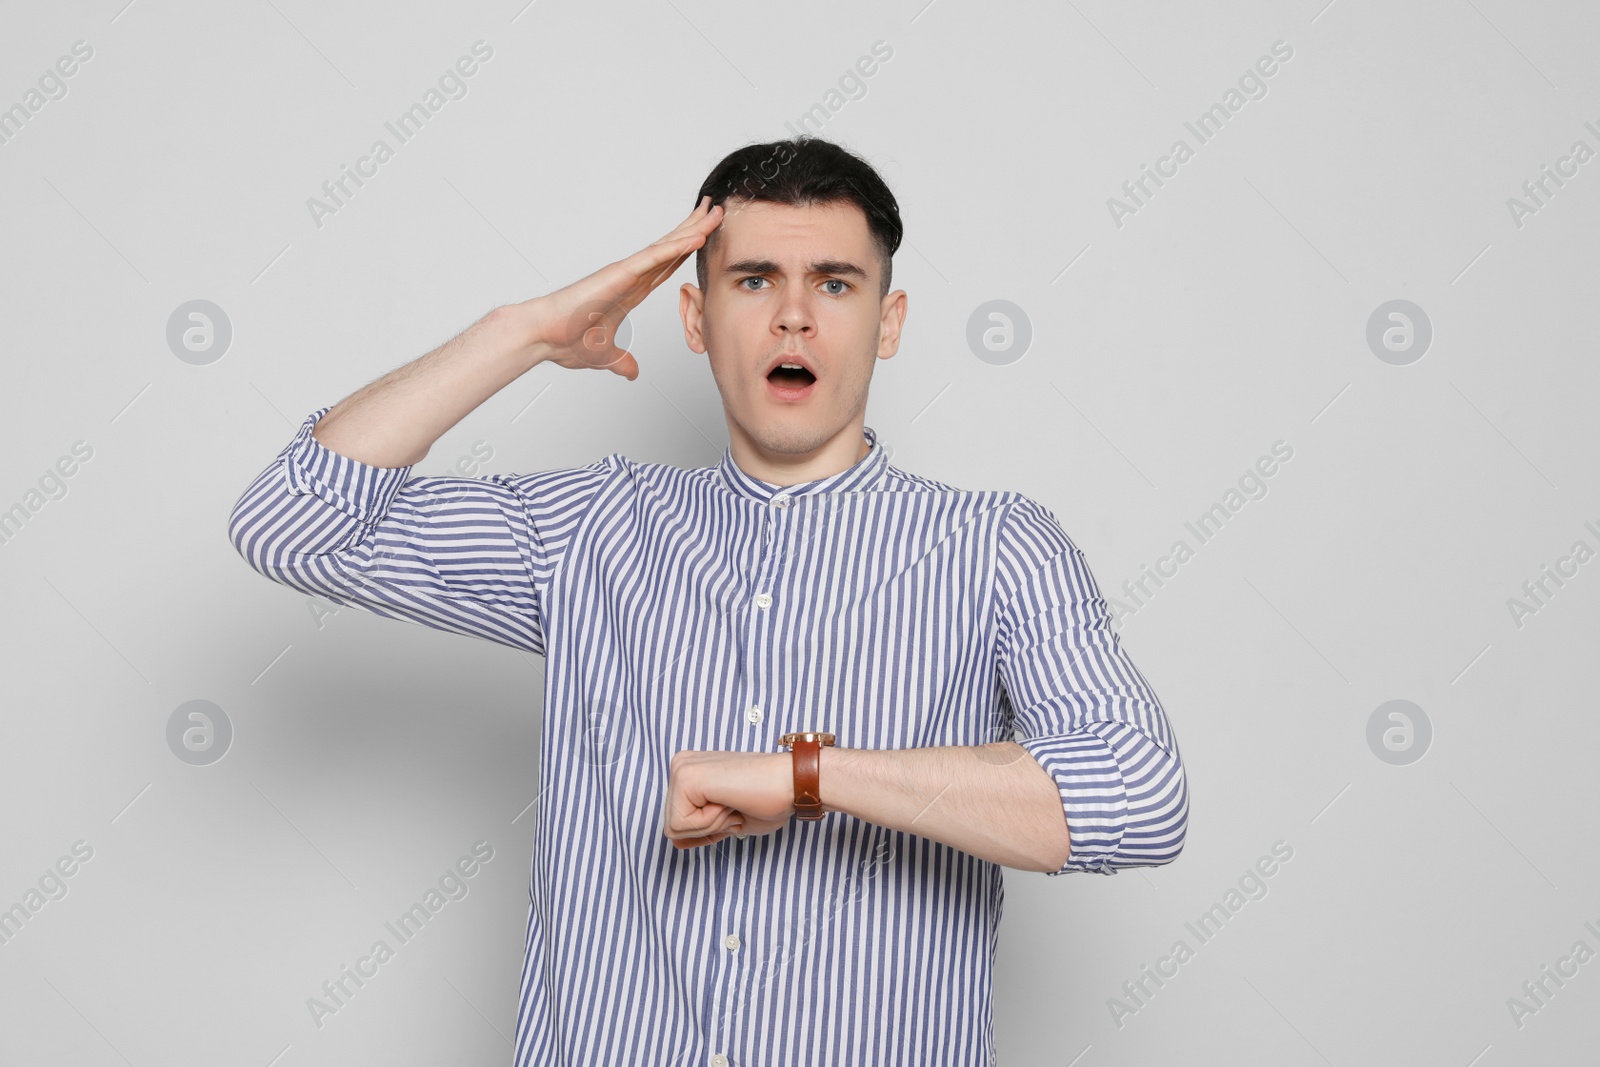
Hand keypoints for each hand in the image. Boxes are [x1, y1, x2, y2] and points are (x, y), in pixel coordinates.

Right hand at [512, 196, 723, 380]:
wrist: (543, 336)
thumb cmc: (565, 341)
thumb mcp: (606, 357)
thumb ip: (623, 361)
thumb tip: (632, 373)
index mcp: (630, 290)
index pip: (666, 266)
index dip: (686, 250)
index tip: (704, 237)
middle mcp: (631, 276)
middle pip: (671, 248)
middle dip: (695, 228)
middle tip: (717, 211)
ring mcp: (626, 272)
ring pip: (667, 247)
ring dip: (692, 229)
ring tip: (715, 213)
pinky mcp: (619, 274)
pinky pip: (654, 258)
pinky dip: (676, 248)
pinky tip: (695, 237)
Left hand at [662, 749, 794, 849]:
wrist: (790, 783)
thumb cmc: (768, 800)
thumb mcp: (726, 821)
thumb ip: (700, 829)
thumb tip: (676, 842)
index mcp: (689, 772)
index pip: (677, 823)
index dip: (708, 829)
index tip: (733, 807)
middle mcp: (681, 765)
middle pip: (672, 827)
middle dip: (708, 828)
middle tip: (735, 805)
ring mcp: (681, 769)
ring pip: (676, 828)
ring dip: (711, 825)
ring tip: (733, 802)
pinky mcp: (685, 777)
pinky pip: (682, 824)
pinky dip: (711, 822)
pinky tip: (729, 800)